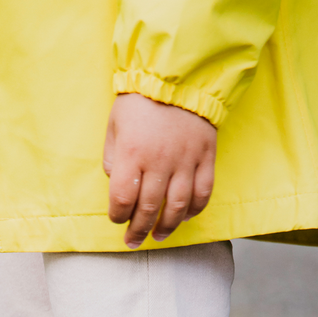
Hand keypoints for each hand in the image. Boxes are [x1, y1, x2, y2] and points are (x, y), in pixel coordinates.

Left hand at [103, 93, 216, 248]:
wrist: (177, 75)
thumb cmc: (140, 101)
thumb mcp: (114, 126)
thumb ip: (112, 158)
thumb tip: (116, 185)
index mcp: (132, 153)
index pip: (122, 198)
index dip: (118, 215)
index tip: (117, 219)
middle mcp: (159, 161)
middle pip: (149, 208)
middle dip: (138, 230)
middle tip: (133, 241)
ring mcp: (185, 161)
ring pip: (177, 206)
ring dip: (167, 226)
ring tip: (158, 235)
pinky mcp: (206, 158)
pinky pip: (203, 192)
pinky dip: (194, 210)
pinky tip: (185, 217)